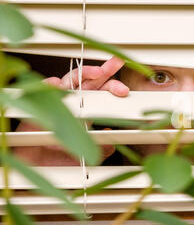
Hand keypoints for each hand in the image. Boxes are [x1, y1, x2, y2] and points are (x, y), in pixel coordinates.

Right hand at [12, 57, 126, 165]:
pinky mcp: (40, 101)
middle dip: (105, 70)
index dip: (114, 87)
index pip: (103, 91)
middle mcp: (75, 99)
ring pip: (72, 79)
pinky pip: (45, 89)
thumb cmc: (60, 152)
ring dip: (85, 73)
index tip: (125, 90)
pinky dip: (51, 85)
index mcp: (88, 107)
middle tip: (117, 63)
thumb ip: (103, 148)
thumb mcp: (90, 153)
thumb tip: (111, 141)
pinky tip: (57, 83)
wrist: (37, 161)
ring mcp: (58, 98)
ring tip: (97, 72)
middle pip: (92, 80)